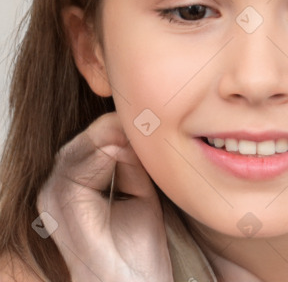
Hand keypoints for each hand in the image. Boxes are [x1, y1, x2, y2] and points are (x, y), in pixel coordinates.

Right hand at [36, 112, 172, 281]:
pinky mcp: (63, 205)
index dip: (123, 126)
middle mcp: (57, 188)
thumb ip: (133, 160)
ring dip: (114, 135)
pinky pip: (82, 167)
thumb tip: (135, 125)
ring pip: (84, 146)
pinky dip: (107, 153)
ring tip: (142, 130)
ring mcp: (55, 196)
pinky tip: (129, 149)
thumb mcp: (141, 193)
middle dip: (119, 127)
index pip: (96, 138)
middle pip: (88, 138)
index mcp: (74, 183)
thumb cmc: (140, 250)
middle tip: (148, 120)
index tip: (151, 119)